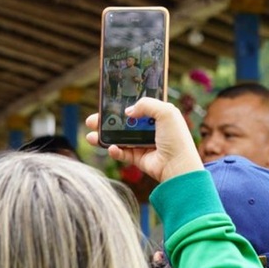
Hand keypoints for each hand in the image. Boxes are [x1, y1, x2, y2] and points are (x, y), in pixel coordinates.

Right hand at [86, 98, 202, 182]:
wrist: (178, 165)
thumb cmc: (176, 138)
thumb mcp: (166, 111)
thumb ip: (146, 104)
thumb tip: (128, 111)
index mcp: (159, 115)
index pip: (138, 107)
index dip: (123, 104)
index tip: (108, 102)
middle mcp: (150, 129)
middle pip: (124, 122)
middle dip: (106, 121)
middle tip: (92, 120)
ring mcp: (143, 144)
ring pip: (119, 138)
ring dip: (104, 136)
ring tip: (90, 136)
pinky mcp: (139, 158)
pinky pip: (122, 153)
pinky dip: (114, 151)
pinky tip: (111, 148)